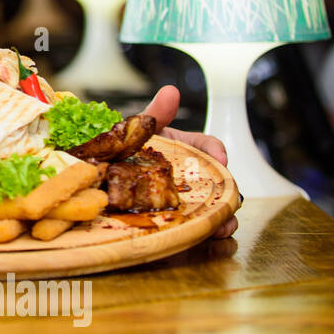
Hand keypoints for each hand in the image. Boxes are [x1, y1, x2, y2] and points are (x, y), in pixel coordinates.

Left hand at [142, 85, 238, 239]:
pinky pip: (196, 232)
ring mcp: (186, 200)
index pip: (210, 148)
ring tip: (222, 228)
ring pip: (214, 210)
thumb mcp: (141, 131)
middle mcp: (192, 176)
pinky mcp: (176, 222)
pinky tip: (208, 242)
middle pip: (220, 185)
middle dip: (229, 195)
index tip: (222, 159)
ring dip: (223, 220)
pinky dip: (206, 238)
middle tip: (229, 204)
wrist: (103, 178)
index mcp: (186, 150)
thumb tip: (171, 91)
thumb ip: (156, 113)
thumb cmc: (128, 150)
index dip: (218, 152)